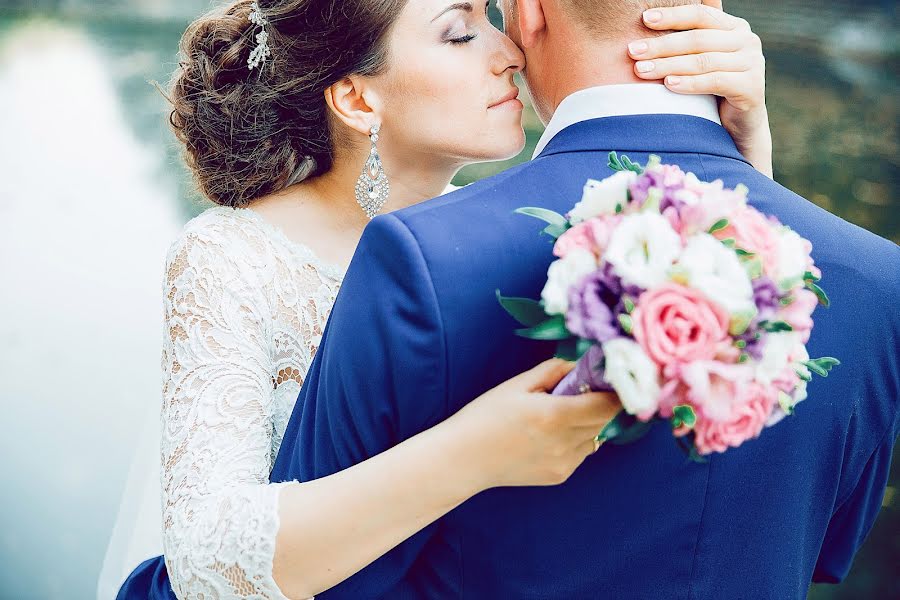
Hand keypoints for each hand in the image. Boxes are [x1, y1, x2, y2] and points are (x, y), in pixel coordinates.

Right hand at [450, 359, 620, 489]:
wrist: (463, 459)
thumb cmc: (484, 417)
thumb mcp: (516, 385)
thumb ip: (553, 371)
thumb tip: (579, 366)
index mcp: (554, 415)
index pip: (607, 404)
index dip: (615, 390)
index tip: (610, 378)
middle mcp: (564, 442)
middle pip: (605, 419)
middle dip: (600, 403)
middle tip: (582, 390)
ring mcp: (564, 462)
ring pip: (595, 436)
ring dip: (588, 422)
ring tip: (559, 414)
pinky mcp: (559, 475)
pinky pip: (580, 453)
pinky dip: (575, 440)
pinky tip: (549, 435)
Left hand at [627, 1, 772, 177]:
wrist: (740, 124)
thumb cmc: (714, 89)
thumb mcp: (703, 59)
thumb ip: (689, 40)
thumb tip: (650, 18)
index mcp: (735, 27)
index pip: (701, 15)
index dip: (673, 15)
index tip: (644, 19)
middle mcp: (747, 40)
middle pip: (698, 39)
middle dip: (662, 45)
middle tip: (633, 51)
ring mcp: (753, 63)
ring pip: (703, 61)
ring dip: (669, 65)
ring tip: (641, 71)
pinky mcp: (751, 87)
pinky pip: (714, 81)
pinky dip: (689, 83)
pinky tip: (668, 85)